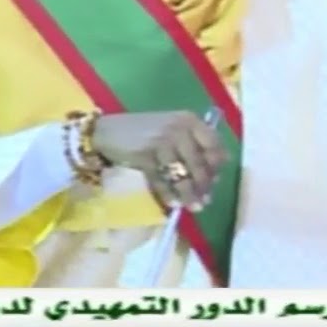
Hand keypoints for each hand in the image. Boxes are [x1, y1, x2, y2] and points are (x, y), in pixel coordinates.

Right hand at [91, 111, 226, 210]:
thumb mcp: (173, 130)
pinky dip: (168, 194)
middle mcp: (178, 128)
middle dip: (203, 186)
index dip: (216, 165)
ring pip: (181, 175)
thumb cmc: (145, 131)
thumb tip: (218, 168)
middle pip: (199, 163)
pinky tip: (172, 203)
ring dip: (188, 194)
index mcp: (189, 120)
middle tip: (205, 201)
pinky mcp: (145, 156)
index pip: (214, 144)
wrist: (107, 131)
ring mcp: (161, 142)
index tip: (214, 181)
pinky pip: (161, 181)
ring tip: (193, 207)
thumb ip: (194, 144)